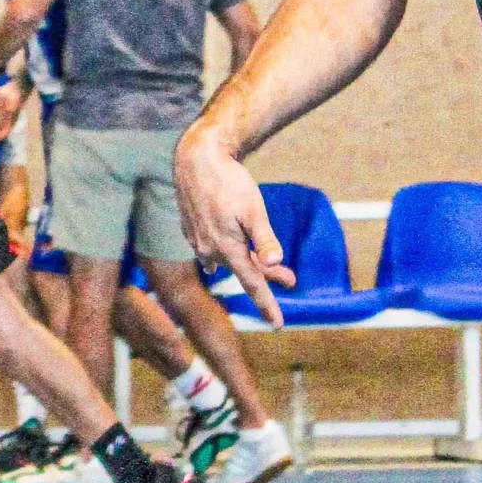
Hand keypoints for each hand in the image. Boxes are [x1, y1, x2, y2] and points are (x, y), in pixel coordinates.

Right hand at [175, 126, 294, 328]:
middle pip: (243, 271)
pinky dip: (227, 252)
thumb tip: (275, 263)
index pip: (252, 283)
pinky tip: (230, 249)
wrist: (196, 157)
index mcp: (226, 248)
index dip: (267, 304)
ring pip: (227, 260)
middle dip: (268, 276)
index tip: (277, 324)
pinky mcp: (190, 231)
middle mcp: (208, 250)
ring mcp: (197, 241)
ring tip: (268, 262)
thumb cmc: (229, 181)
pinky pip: (211, 251)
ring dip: (247, 261)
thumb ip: (264, 239)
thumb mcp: (254, 209)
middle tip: (291, 279)